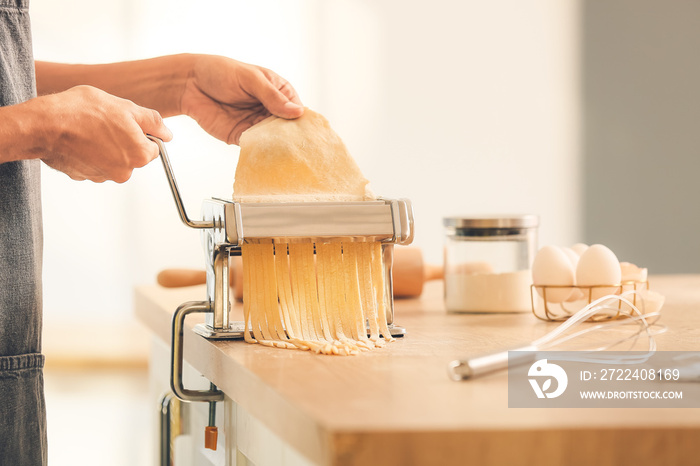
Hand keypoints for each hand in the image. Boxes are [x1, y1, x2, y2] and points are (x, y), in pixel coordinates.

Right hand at [39, 85, 172, 182]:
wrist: (43, 125)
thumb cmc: (82, 112)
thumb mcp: (125, 107)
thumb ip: (152, 122)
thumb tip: (167, 134)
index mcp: (139, 156)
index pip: (152, 148)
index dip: (141, 133)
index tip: (126, 123)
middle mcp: (123, 172)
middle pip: (132, 156)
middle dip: (123, 140)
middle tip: (105, 123)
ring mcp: (102, 176)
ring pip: (112, 159)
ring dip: (105, 146)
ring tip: (89, 129)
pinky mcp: (83, 176)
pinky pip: (93, 163)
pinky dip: (88, 153)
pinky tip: (78, 139)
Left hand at [180, 55, 303, 144]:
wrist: (189, 84)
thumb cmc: (220, 72)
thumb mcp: (250, 78)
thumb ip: (272, 96)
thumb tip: (297, 112)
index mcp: (277, 92)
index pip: (296, 109)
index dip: (302, 120)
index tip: (307, 132)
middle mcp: (270, 109)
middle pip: (288, 128)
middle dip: (292, 138)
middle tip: (299, 148)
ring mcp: (256, 124)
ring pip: (274, 140)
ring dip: (279, 147)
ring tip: (286, 156)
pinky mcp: (242, 137)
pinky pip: (256, 147)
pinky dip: (261, 152)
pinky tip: (267, 157)